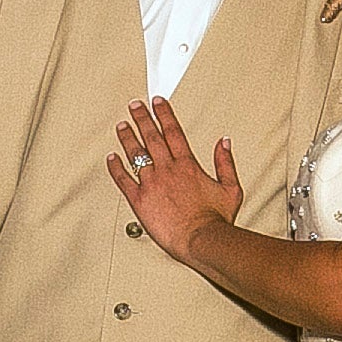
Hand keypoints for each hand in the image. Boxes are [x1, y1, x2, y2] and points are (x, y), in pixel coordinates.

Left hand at [107, 97, 240, 261]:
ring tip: (121, 125)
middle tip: (134, 106)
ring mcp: (152, 184)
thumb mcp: (230, 188)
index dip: (164, 114)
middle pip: (151, 137)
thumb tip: (223, 143)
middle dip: (142, 118)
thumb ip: (225, 163)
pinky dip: (116, 168)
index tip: (157, 102)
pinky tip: (111, 159)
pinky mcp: (140, 200)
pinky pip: (124, 180)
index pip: (173, 131)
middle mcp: (168, 170)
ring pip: (135, 154)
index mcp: (187, 165)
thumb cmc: (216, 220)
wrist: (201, 239)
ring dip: (127, 138)